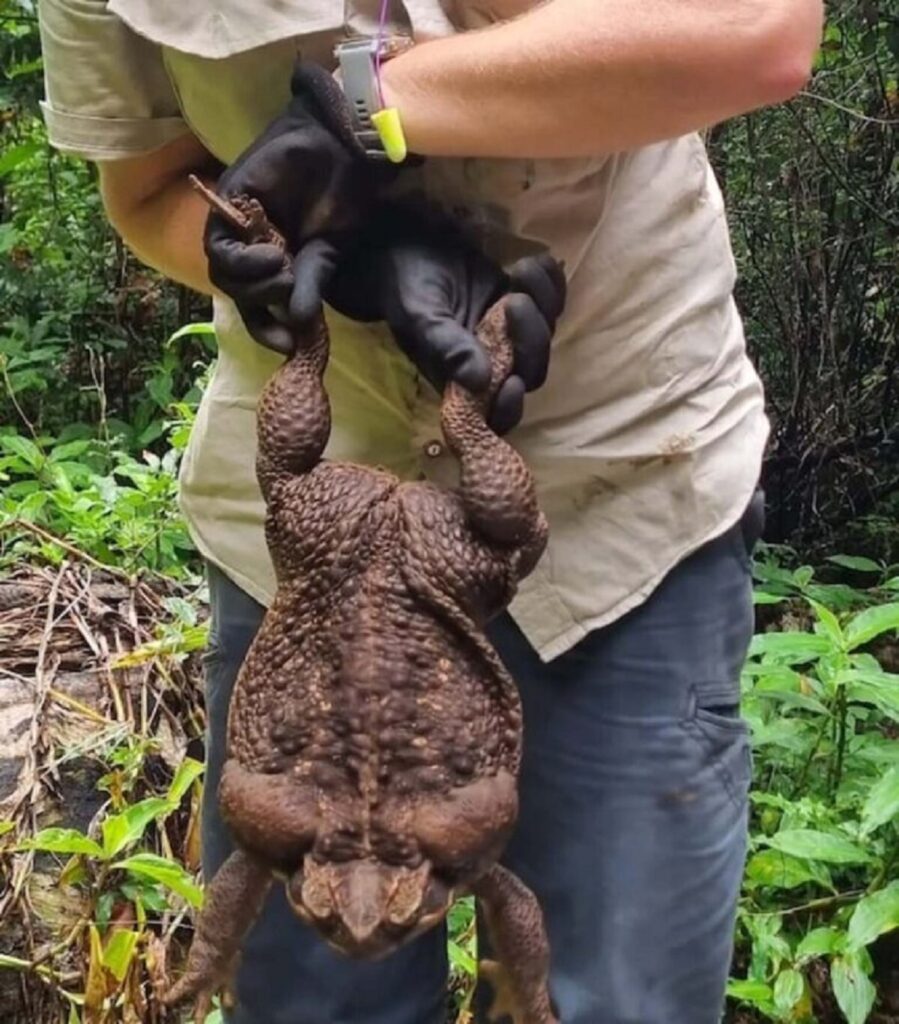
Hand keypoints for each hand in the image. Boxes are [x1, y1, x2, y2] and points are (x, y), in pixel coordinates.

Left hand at [204, 62, 391, 353]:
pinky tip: (272, 255)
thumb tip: (298, 324)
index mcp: (276, 258)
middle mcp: (253, 244)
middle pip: (237, 291)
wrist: (342, 148)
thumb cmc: (344, 197)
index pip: (258, 303)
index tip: (287, 345)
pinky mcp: (229, 203)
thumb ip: (310, 285)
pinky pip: (220, 248)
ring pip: (224, 274)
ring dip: (254, 283)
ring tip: (284, 269)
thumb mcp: (328, 252)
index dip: (266, 328)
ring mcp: (238, 224)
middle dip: (262, 302)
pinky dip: (243, 262)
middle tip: (290, 288)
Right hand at [294, 203, 566, 433]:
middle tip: (514, 300)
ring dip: (544, 303)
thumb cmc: (407, 289)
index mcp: (463, 380)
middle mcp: (492, 362)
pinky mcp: (523, 302)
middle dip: (532, 339)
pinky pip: (553, 301)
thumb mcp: (420, 319)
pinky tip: (536, 262)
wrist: (408, 248)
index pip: (496, 413)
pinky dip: (552, 283)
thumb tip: (480, 381)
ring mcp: (511, 334)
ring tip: (519, 270)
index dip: (510, 407)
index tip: (512, 382)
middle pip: (532, 370)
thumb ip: (447, 349)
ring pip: (546, 334)